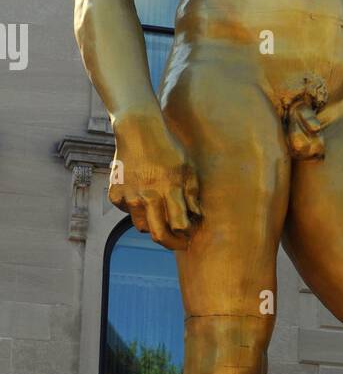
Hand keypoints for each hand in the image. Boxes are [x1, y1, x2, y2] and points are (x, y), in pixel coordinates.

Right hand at [110, 112, 200, 250]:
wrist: (137, 131)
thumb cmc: (168, 148)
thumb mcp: (188, 167)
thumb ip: (192, 194)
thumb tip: (197, 217)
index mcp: (169, 189)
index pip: (179, 226)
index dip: (185, 234)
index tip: (189, 234)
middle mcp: (148, 196)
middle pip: (159, 234)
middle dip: (171, 243)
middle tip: (179, 242)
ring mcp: (129, 196)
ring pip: (142, 226)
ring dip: (153, 225)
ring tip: (160, 215)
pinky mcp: (115, 194)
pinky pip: (127, 212)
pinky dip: (135, 210)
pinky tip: (141, 197)